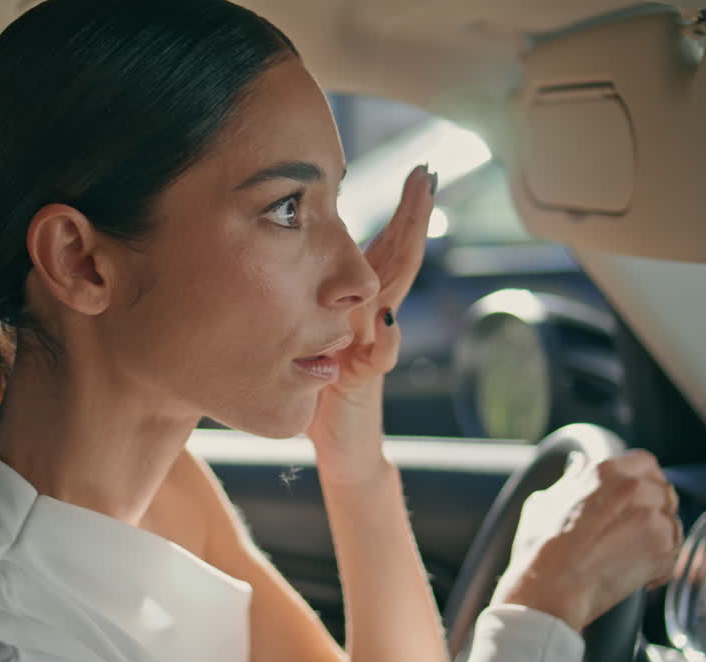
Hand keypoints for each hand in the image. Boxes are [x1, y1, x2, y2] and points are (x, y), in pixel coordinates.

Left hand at [306, 165, 435, 478]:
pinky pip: (378, 356)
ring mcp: (373, 344)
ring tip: (421, 216)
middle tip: (429, 174)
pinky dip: (384, 338)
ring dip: (408, 252)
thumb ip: (307, 304)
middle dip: (414, 215)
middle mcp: (373, 317)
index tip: (417, 171)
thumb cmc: (320, 388)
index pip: (385, 248)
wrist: (342, 445)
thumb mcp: (308, 334)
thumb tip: (276, 256)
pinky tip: (386, 318)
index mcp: (359, 303)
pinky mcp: (364, 379)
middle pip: (399, 257)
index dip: (400, 212)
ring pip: (395, 292)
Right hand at [491, 450, 682, 631]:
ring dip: (659, 539)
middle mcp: (634, 488)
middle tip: (634, 531)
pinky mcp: (662, 550)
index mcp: (606, 471)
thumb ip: (570, 481)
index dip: (643, 480)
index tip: (637, 495)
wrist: (550, 589)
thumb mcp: (544, 501)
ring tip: (633, 555)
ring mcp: (652, 519)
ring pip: (672, 523)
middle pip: (664, 492)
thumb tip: (578, 469)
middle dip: (654, 510)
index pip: (644, 463)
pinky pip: (673, 555)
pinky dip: (659, 567)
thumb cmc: (540, 549)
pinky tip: (637, 575)